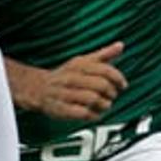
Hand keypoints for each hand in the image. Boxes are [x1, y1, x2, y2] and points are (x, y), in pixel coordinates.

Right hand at [9, 43, 126, 120]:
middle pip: (101, 85)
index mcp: (78, 65)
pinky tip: (93, 113)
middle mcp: (71, 77)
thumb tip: (120, 45)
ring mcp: (65, 93)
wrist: (38, 88)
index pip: (104, 70)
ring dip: (103, 105)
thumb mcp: (83, 62)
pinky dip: (93, 115)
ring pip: (93, 99)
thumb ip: (103, 55)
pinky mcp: (60, 108)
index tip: (122, 85)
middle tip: (111, 96)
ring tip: (104, 105)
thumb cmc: (65, 75)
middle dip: (111, 93)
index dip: (117, 78)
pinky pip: (82, 113)